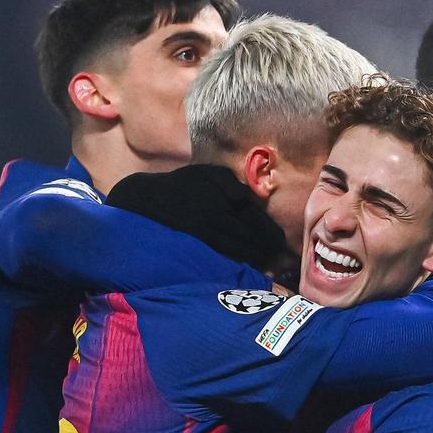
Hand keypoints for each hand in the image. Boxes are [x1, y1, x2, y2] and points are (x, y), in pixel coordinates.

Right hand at [107, 165, 288, 272]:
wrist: (152, 198)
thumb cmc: (184, 182)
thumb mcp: (207, 172)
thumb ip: (228, 181)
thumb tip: (244, 197)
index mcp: (222, 199)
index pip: (253, 218)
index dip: (269, 231)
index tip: (280, 240)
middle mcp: (216, 217)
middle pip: (248, 236)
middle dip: (265, 247)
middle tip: (277, 254)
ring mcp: (206, 231)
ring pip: (236, 247)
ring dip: (253, 255)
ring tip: (266, 260)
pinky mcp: (198, 240)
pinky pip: (221, 251)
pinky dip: (236, 257)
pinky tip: (245, 261)